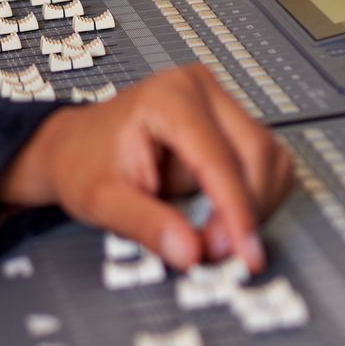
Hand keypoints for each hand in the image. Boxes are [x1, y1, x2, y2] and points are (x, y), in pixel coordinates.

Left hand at [0, 65, 293, 273]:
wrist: (74, 147)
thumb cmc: (83, 163)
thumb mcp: (101, 201)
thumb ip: (146, 226)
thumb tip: (191, 252)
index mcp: (167, 98)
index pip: (218, 158)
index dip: (237, 211)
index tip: (245, 254)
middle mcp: (201, 91)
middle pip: (257, 154)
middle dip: (246, 210)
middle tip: (217, 252)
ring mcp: (220, 104)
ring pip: (270, 160)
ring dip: (255, 207)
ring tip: (214, 236)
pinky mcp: (230, 125)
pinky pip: (265, 165)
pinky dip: (255, 200)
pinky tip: (224, 219)